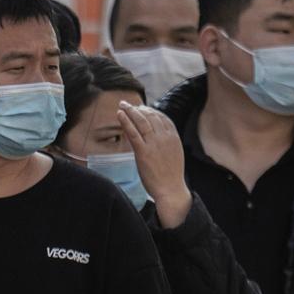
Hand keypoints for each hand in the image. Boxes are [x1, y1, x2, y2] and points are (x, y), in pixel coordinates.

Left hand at [118, 102, 191, 227]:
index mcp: (174, 137)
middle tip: (128, 104)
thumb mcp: (173, 154)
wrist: (171, 189)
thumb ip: (166, 143)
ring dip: (130, 111)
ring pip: (141, 122)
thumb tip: (157, 135)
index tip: (141, 108)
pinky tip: (120, 114)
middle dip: (138, 108)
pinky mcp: (143, 152)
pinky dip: (126, 121)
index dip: (151, 111)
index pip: (162, 118)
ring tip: (122, 105)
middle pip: (151, 117)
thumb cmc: (170, 175)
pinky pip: (133, 133)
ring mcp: (154, 144)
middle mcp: (165, 138)